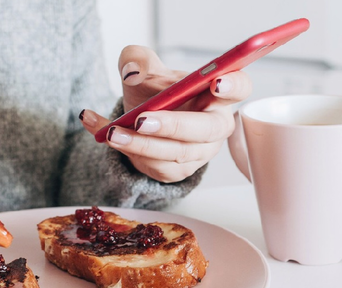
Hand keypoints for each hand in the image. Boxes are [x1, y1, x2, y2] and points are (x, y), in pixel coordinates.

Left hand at [80, 45, 252, 182]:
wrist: (139, 120)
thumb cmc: (156, 93)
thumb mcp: (144, 70)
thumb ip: (138, 61)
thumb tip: (132, 70)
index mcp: (217, 94)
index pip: (239, 88)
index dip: (232, 86)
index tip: (216, 83)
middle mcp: (214, 126)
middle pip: (205, 130)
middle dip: (173, 126)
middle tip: (142, 120)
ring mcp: (198, 153)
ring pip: (174, 154)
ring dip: (140, 144)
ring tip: (112, 132)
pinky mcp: (177, 171)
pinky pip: (153, 166)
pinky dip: (126, 151)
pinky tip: (102, 134)